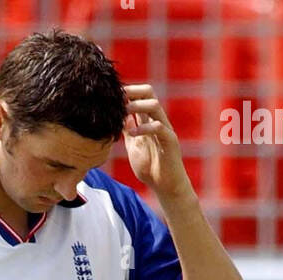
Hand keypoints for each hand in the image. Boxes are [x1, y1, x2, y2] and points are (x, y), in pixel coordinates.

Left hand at [122, 83, 192, 199]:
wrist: (165, 186)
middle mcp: (158, 120)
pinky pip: (159, 127)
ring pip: (155, 105)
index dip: (127, 92)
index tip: (112, 94)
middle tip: (119, 96)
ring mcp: (165, 129)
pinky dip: (144, 128)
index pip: (140, 97)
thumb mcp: (133, 147)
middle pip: (149, 93)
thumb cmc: (150, 169)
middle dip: (133, 91)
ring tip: (124, 111)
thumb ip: (128, 133)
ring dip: (138, 105)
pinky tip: (133, 134)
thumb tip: (120, 119)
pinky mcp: (170, 140)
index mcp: (149, 121)